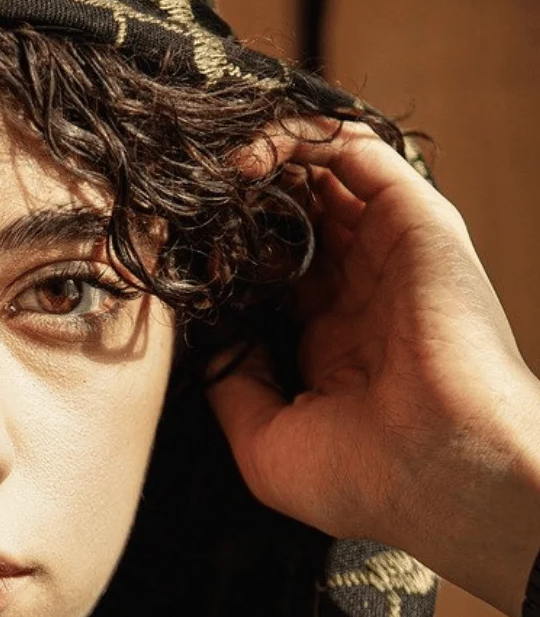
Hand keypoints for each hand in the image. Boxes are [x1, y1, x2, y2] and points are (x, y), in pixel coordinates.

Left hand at [206, 118, 539, 616]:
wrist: (444, 474)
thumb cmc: (364, 478)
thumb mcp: (265, 442)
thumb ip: (230, 386)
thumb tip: (199, 344)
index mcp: (328, 332)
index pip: (270, 263)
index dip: (221, 246)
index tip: (171, 242)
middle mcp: (359, 284)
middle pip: (294, 209)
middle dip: (238, 191)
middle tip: (185, 188)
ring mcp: (389, 249)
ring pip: (322, 170)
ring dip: (262, 154)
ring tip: (209, 164)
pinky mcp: (415, 220)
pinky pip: (357, 151)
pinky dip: (301, 138)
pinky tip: (245, 156)